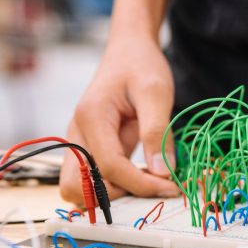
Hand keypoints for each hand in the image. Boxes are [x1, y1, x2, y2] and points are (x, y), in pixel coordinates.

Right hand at [60, 36, 178, 202]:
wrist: (128, 50)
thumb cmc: (141, 65)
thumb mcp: (156, 93)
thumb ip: (157, 133)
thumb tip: (162, 174)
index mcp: (92, 118)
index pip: (109, 168)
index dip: (140, 184)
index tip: (171, 187)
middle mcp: (77, 133)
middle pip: (76, 187)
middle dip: (113, 196)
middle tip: (150, 188)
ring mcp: (80, 142)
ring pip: (79, 187)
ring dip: (110, 194)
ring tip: (146, 183)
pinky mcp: (90, 147)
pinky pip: (93, 177)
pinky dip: (113, 185)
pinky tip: (142, 176)